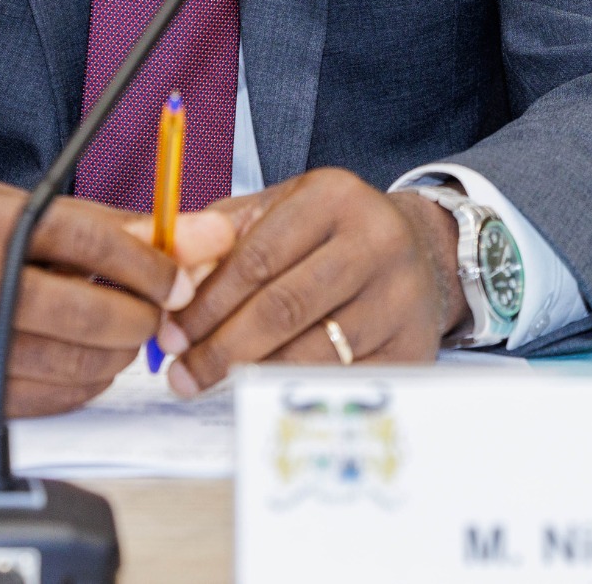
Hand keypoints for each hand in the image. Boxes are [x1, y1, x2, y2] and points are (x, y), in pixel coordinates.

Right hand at [0, 184, 192, 418]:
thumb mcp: (32, 209)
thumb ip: (116, 227)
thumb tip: (204, 237)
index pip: (90, 243)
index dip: (149, 264)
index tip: (177, 279)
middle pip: (87, 313)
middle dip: (141, 315)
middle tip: (156, 310)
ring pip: (76, 363)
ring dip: (119, 351)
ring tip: (121, 330)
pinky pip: (53, 399)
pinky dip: (87, 381)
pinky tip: (86, 356)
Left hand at [156, 168, 465, 395]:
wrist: (421, 252)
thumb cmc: (332, 235)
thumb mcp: (282, 212)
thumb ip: (224, 239)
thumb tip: (172, 287)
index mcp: (334, 197)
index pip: (257, 258)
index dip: (207, 303)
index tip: (171, 335)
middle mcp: (375, 241)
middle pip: (284, 309)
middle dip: (221, 348)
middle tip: (182, 374)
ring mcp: (401, 296)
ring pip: (312, 352)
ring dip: (251, 376)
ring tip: (210, 385)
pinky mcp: (413, 346)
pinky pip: (343, 382)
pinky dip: (295, 391)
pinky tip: (260, 394)